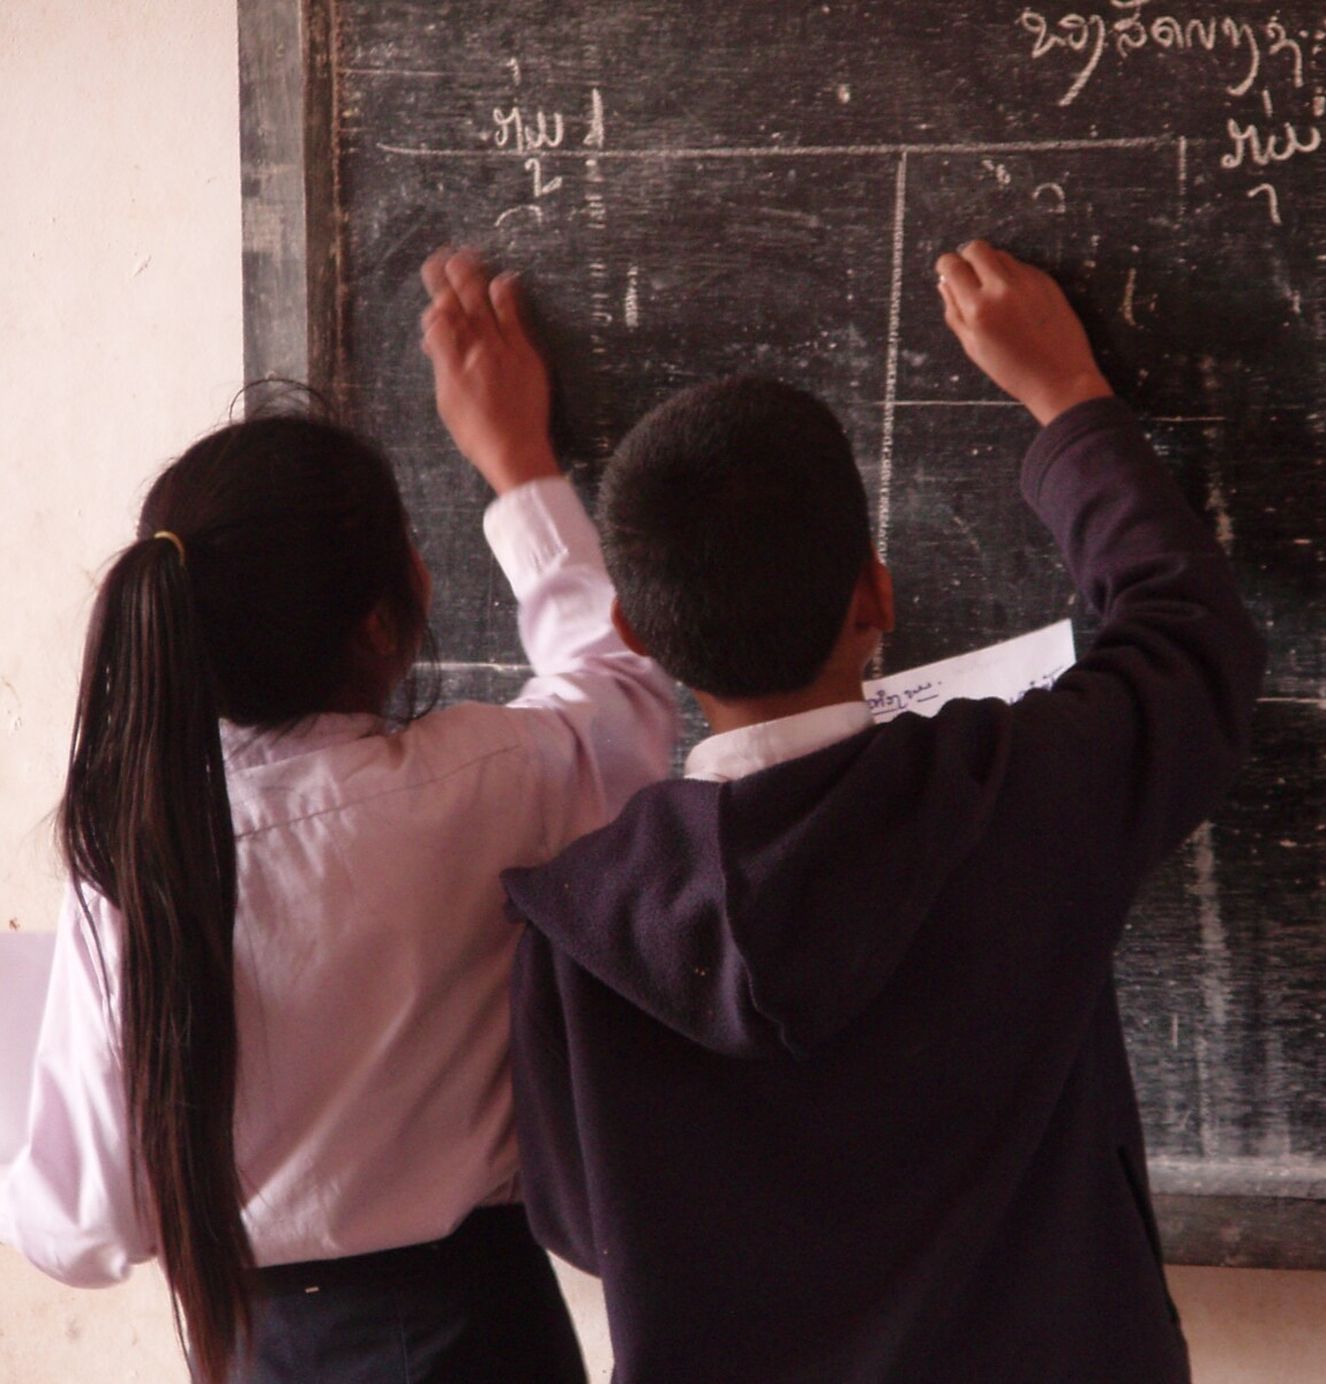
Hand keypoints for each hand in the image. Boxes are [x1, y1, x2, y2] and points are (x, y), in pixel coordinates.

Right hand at [419, 247, 559, 493]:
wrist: (514, 450)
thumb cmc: (479, 433)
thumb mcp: (448, 401)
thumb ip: (442, 365)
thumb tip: (434, 340)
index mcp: (449, 365)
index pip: (436, 323)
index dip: (434, 303)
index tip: (433, 285)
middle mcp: (471, 353)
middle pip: (456, 307)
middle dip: (447, 279)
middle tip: (442, 256)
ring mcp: (499, 351)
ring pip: (482, 306)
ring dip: (473, 278)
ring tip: (467, 255)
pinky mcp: (524, 355)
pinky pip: (514, 318)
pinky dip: (507, 296)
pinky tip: (504, 279)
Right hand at [935, 241, 1112, 425]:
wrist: (1060, 377)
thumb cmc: (1012, 370)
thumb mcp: (973, 347)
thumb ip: (954, 313)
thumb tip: (944, 284)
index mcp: (979, 308)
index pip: (954, 266)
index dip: (946, 266)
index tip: (947, 271)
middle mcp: (1002, 288)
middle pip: (977, 248)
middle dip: (968, 257)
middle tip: (969, 277)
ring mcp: (1028, 281)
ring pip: (1000, 254)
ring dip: (991, 266)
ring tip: (994, 293)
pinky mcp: (1046, 280)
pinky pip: (1021, 266)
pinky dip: (1012, 276)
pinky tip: (1016, 301)